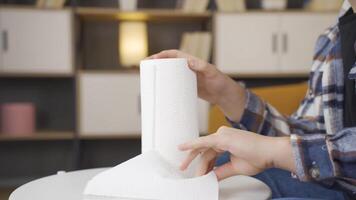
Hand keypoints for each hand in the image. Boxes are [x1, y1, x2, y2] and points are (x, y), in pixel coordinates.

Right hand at [148, 50, 245, 121]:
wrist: (225, 96)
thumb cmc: (221, 82)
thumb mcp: (213, 73)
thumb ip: (203, 67)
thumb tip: (189, 62)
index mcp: (193, 62)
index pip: (175, 55)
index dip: (163, 55)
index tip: (153, 58)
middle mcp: (188, 68)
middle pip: (169, 64)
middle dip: (157, 63)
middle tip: (145, 67)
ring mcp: (187, 78)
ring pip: (170, 74)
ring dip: (160, 74)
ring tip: (148, 78)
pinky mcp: (187, 88)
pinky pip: (174, 85)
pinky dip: (166, 85)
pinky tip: (159, 90)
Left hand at [178, 126, 295, 180]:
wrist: (270, 153)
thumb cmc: (258, 157)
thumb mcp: (235, 167)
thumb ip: (221, 171)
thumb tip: (211, 177)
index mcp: (226, 140)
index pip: (209, 153)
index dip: (204, 165)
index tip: (199, 173)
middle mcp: (223, 135)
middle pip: (203, 150)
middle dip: (193, 160)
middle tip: (183, 168)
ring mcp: (222, 135)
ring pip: (203, 150)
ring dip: (197, 163)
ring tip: (192, 173)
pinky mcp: (222, 138)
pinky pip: (204, 142)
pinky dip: (192, 145)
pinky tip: (183, 147)